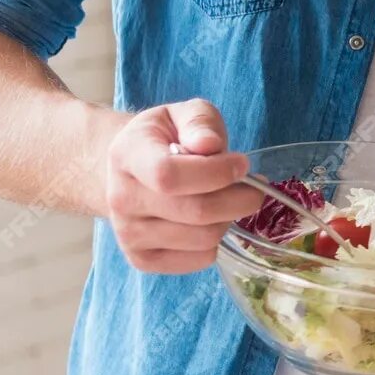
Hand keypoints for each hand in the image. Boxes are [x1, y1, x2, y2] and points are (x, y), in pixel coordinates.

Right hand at [103, 98, 260, 273]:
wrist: (131, 172)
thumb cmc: (165, 139)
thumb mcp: (182, 114)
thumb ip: (199, 123)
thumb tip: (210, 145)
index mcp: (127, 156)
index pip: (169, 175)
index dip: (216, 172)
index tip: (242, 164)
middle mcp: (121, 199)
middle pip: (195, 211)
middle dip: (239, 199)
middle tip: (253, 187)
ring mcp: (128, 234)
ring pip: (203, 238)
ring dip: (229, 219)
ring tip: (229, 200)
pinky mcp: (143, 260)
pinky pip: (198, 259)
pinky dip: (217, 242)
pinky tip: (211, 221)